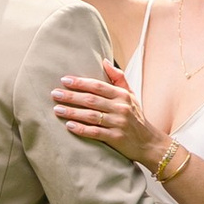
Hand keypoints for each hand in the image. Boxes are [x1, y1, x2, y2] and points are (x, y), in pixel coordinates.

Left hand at [50, 64, 164, 169]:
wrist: (149, 142)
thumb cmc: (136, 116)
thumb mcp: (131, 95)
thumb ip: (118, 78)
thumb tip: (104, 61)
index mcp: (122, 95)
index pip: (98, 86)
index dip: (80, 82)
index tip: (64, 80)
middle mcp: (120, 108)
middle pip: (91, 100)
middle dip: (71, 96)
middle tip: (54, 93)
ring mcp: (118, 123)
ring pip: (91, 116)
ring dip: (72, 112)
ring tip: (57, 109)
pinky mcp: (115, 138)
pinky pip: (95, 132)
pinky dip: (81, 129)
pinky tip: (69, 126)